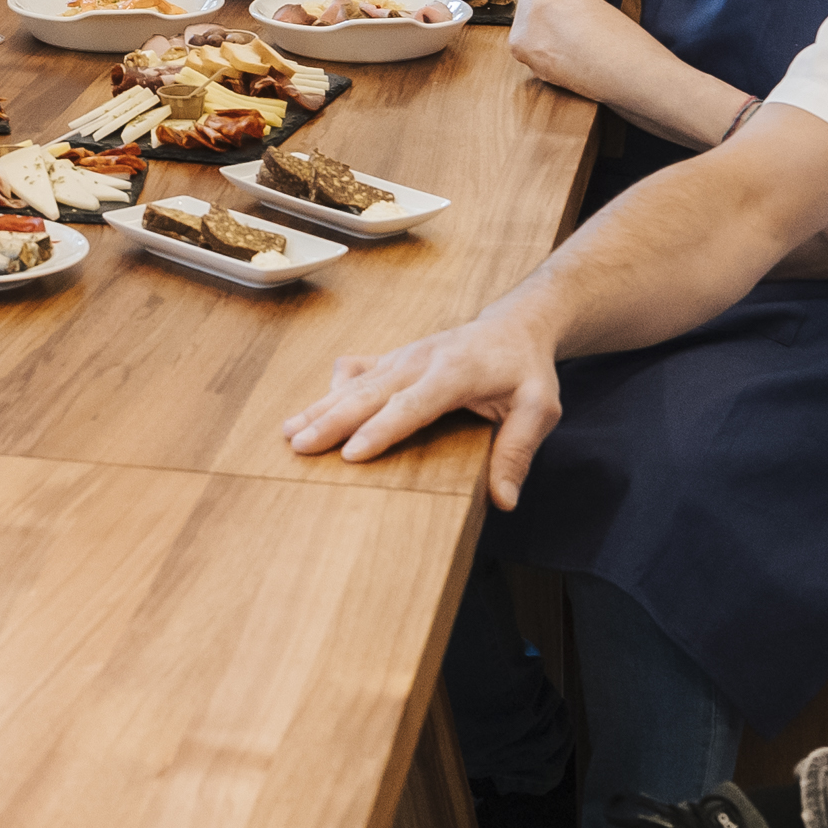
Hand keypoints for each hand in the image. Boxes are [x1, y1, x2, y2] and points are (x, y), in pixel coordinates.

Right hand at [281, 313, 560, 508]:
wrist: (515, 326)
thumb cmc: (526, 370)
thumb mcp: (539, 409)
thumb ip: (517, 451)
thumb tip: (503, 501)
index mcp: (454, 373)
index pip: (412, 406)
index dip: (380, 430)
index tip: (351, 454)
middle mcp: (420, 360)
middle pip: (370, 393)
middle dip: (332, 420)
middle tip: (299, 445)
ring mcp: (403, 356)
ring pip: (356, 383)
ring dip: (321, 406)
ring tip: (288, 430)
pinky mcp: (395, 357)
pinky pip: (358, 370)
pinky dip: (333, 388)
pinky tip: (311, 407)